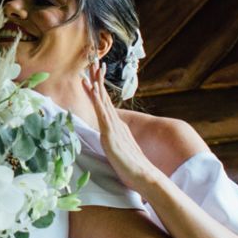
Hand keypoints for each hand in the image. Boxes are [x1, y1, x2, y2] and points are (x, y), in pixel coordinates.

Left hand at [83, 60, 159, 190]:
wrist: (145, 176)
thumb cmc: (133, 170)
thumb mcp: (120, 154)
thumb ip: (115, 146)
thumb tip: (110, 146)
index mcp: (117, 127)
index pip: (105, 104)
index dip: (98, 89)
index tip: (93, 75)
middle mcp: (116, 123)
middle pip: (104, 97)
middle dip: (98, 78)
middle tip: (94, 61)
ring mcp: (114, 127)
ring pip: (102, 100)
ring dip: (96, 83)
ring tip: (92, 67)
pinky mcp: (111, 134)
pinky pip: (102, 113)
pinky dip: (96, 99)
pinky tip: (92, 88)